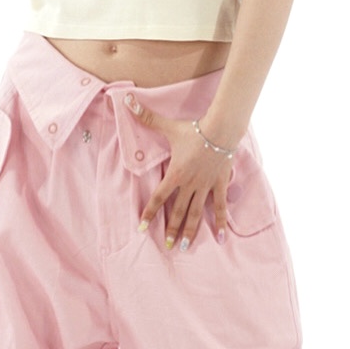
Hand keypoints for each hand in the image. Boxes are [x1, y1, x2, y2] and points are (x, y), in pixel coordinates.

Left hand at [127, 95, 234, 249]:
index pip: (158, 198)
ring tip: (184, 246)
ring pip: (197, 213)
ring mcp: (205, 187)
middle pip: (178, 211)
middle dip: (171, 229)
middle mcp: (190, 185)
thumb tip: (127, 101)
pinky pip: (220, 207)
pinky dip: (221, 222)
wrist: (221, 130)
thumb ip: (147, 117)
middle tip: (166, 245)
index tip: (142, 227)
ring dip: (190, 231)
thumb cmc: (194, 129)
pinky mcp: (219, 185)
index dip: (149, 213)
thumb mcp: (168, 126)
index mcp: (176, 175)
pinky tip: (222, 238)